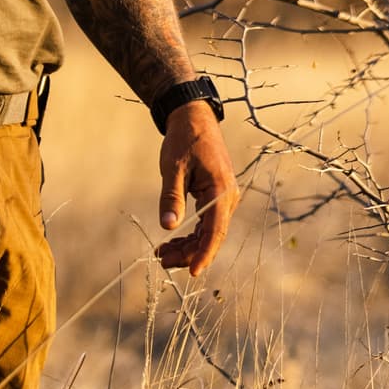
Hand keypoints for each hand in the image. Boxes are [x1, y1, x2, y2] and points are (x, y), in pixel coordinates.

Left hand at [156, 102, 237, 276]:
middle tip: (161, 260)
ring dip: (188, 245)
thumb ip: (171, 196)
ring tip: (162, 253)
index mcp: (220, 190)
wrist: (193, 116)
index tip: (192, 272)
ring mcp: (223, 197)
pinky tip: (172, 240)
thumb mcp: (173, 167)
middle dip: (189, 252)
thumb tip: (169, 226)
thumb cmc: (183, 138)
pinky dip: (190, 233)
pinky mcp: (215, 196)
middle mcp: (227, 197)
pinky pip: (206, 222)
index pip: (215, 231)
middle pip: (212, 236)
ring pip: (208, 231)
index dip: (203, 254)